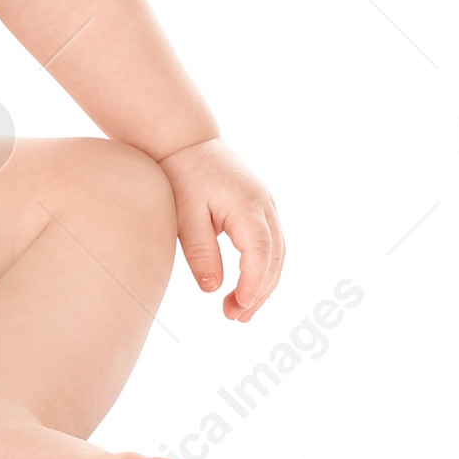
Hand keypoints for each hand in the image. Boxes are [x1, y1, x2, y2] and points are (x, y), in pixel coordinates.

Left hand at [158, 137, 283, 321]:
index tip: (240, 308)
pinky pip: (270, 244)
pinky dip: (263, 269)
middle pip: (275, 258)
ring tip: (239, 312)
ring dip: (264, 284)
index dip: (254, 285)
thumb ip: (200, 251)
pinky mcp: (260, 209)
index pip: (261, 253)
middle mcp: (265, 206)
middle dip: (260, 292)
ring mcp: (267, 206)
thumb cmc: (181, 174)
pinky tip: (245, 287)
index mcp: (248, 205)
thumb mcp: (184, 214)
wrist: (185, 140)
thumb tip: (213, 289)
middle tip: (235, 318)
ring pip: (277, 254)